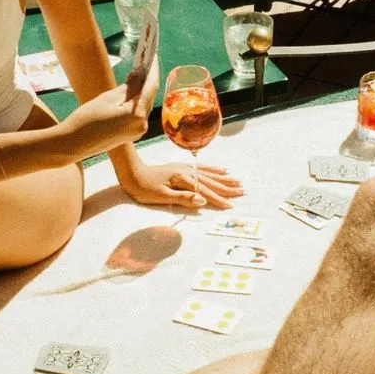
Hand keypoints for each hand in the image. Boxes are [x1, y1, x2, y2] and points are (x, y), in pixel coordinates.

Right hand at [61, 59, 159, 159]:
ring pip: (144, 105)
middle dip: (147, 80)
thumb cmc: (87, 119)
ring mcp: (138, 132)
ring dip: (142, 90)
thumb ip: (128, 87)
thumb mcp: (108, 98)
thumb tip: (140, 75)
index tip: (154, 56)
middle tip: (145, 62)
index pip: (151, 87)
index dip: (153, 70)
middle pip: (149, 97)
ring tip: (138, 73)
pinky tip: (131, 91)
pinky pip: (138, 114)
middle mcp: (142, 125)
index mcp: (137, 115)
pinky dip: (136, 101)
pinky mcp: (132, 134)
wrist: (73, 143)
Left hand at [122, 162, 244, 209]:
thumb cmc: (144, 188)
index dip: (218, 199)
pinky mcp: (181, 167)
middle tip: (242, 192)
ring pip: (208, 175)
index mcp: (183, 179)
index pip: (204, 192)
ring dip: (223, 179)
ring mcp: (185, 168)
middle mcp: (187, 172)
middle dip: (226, 188)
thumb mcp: (161, 196)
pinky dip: (213, 170)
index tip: (230, 206)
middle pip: (210, 182)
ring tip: (237, 182)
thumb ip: (183, 197)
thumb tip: (202, 201)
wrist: (132, 172)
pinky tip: (222, 171)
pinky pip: (201, 168)